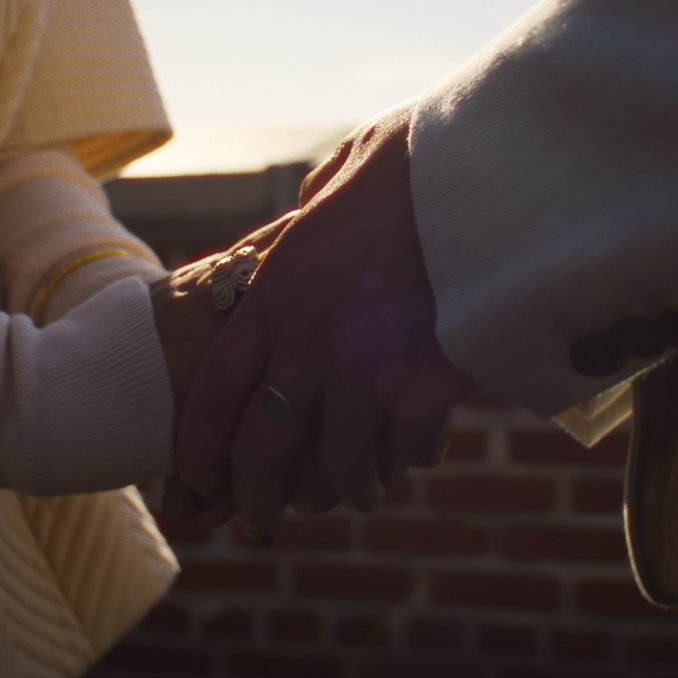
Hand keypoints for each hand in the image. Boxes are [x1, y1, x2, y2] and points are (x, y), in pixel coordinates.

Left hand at [175, 104, 476, 539]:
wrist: (483, 170)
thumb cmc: (416, 161)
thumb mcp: (340, 175)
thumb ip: (313, 211)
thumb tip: (310, 209)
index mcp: (275, 291)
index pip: (216, 395)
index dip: (201, 451)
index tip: (195, 481)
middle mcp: (308, 340)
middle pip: (265, 450)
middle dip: (258, 496)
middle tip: (261, 516)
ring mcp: (366, 367)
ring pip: (339, 465)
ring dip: (342, 488)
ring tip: (352, 493)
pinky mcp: (424, 382)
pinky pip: (407, 448)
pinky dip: (406, 461)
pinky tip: (408, 459)